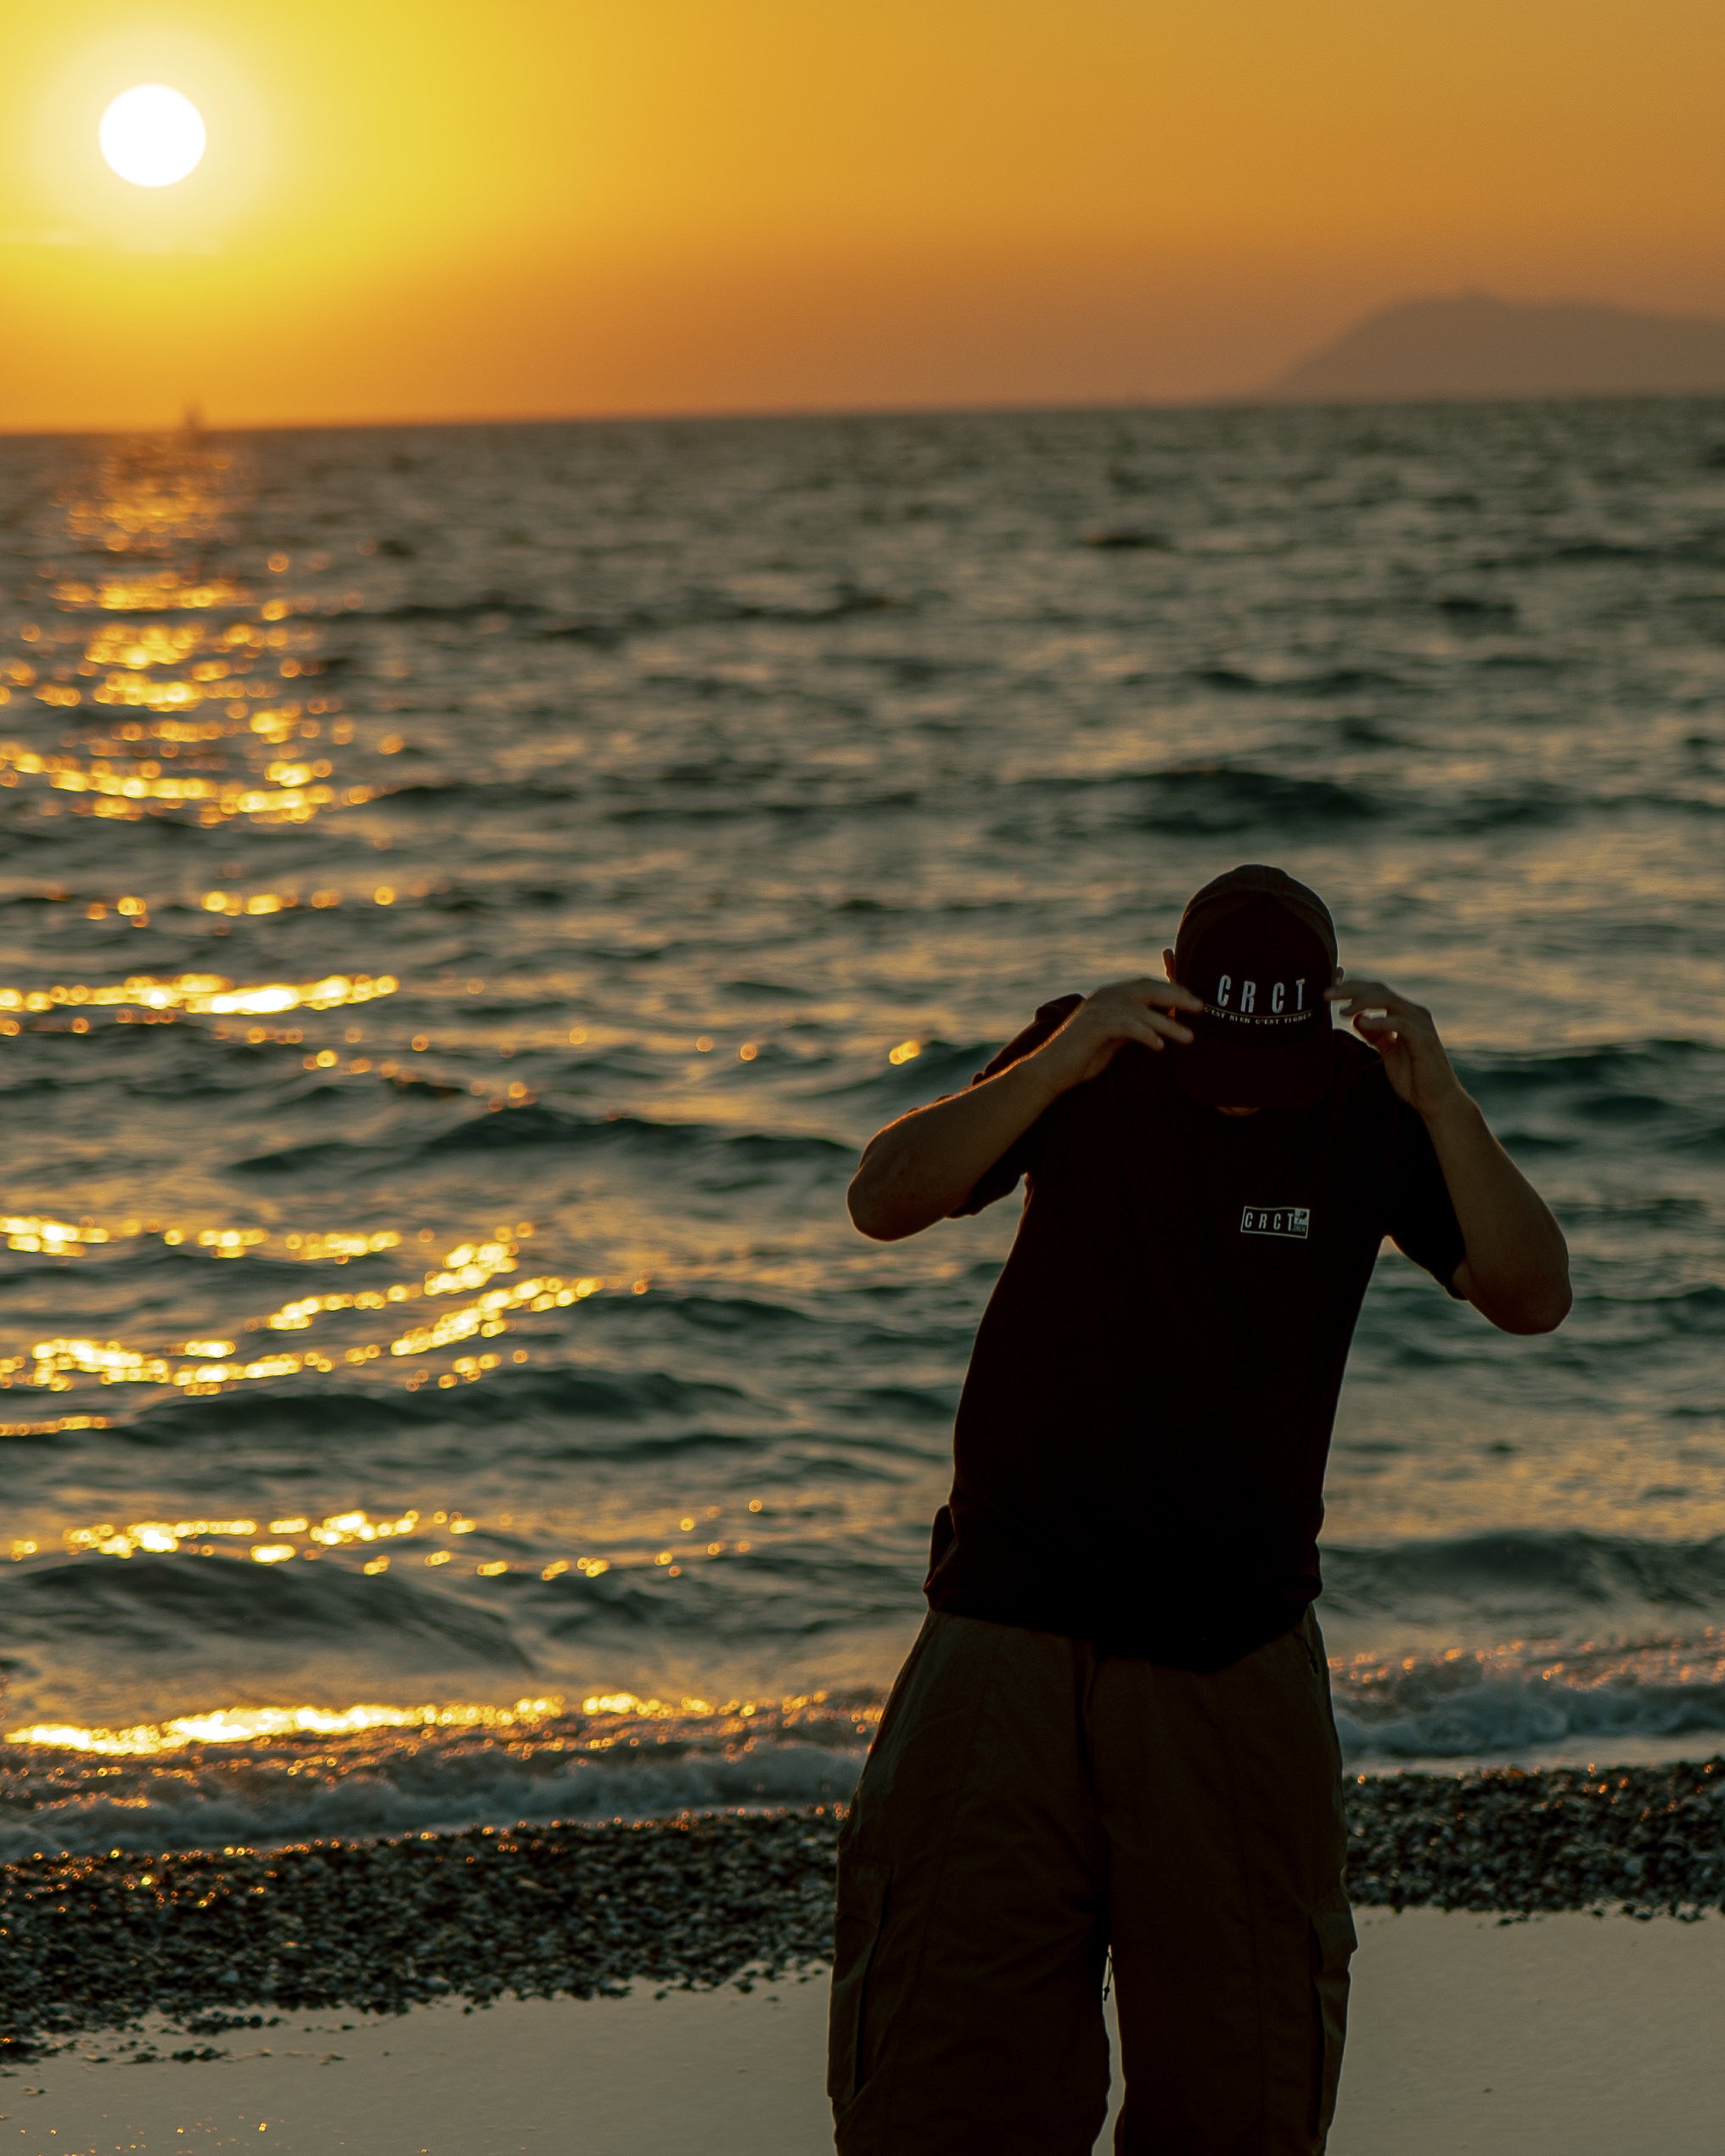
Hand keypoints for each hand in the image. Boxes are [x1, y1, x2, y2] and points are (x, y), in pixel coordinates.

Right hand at [1042, 975, 1202, 1087]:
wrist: (1051, 1071)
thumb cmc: (1083, 1056)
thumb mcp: (1115, 1037)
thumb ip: (1134, 1025)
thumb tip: (1163, 1022)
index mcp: (1110, 995)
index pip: (1146, 984)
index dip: (1172, 988)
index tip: (1194, 999)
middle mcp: (1105, 996)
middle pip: (1147, 988)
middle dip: (1177, 996)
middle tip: (1200, 1008)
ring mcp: (1098, 1009)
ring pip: (1141, 1009)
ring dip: (1168, 1024)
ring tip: (1188, 1037)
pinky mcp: (1093, 1026)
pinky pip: (1125, 1026)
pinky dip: (1144, 1033)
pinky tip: (1159, 1046)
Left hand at [1324, 978, 1465, 1119]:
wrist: (1436, 1100)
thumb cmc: (1414, 1077)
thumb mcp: (1388, 1052)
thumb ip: (1375, 1034)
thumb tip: (1358, 1018)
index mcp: (1404, 1014)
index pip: (1375, 991)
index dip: (1351, 987)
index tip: (1328, 989)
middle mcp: (1413, 1013)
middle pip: (1378, 990)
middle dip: (1350, 989)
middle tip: (1326, 994)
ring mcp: (1420, 1024)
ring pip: (1388, 1000)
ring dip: (1361, 1001)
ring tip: (1341, 1010)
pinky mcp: (1423, 1039)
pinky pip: (1400, 1023)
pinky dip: (1380, 1020)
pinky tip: (1362, 1022)